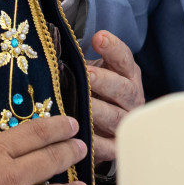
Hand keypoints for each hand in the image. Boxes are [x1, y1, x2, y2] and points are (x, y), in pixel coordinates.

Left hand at [87, 31, 144, 163]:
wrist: (101, 126)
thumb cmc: (93, 92)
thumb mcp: (91, 72)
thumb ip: (79, 62)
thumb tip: (53, 49)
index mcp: (126, 75)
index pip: (123, 58)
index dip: (113, 48)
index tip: (99, 38)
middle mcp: (131, 98)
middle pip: (123, 89)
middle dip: (105, 81)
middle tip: (88, 74)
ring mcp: (125, 123)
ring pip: (116, 117)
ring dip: (99, 110)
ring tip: (83, 104)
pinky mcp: (116, 146)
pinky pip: (109, 147)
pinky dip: (97, 143)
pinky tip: (81, 136)